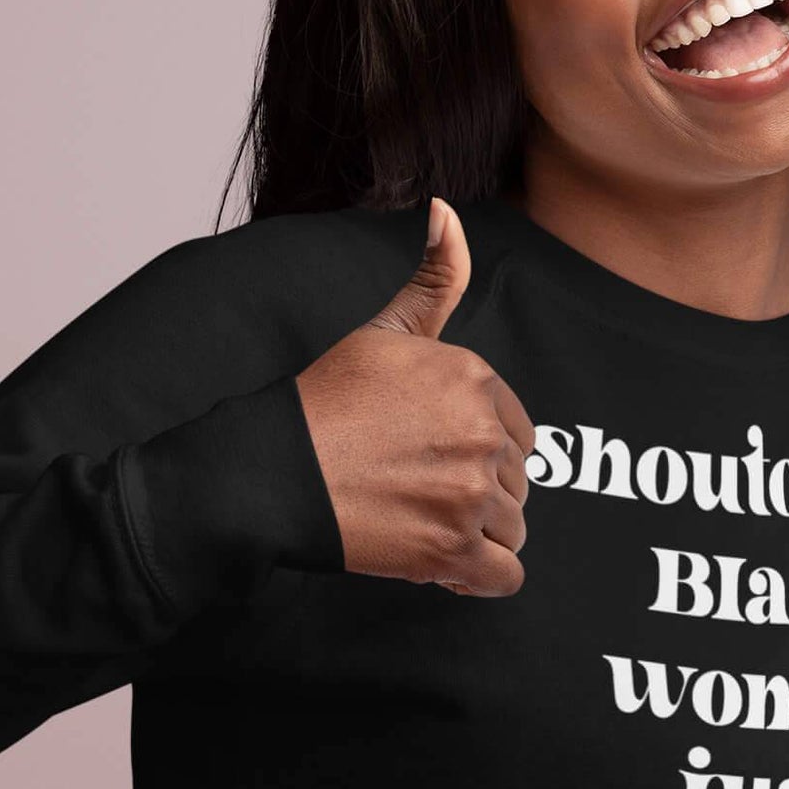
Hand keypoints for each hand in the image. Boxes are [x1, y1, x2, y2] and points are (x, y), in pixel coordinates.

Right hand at [298, 198, 531, 596]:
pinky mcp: (449, 549)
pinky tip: (445, 565)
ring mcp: (470, 493)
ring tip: (424, 521)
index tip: (434, 454)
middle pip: (518, 480)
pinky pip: (504, 576)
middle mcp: (484, 433)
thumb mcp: (386, 330)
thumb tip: (448, 212)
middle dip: (479, 492)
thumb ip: (435, 277)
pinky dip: (481, 577)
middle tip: (420, 489)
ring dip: (478, 534)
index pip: (519, 431)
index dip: (481, 449)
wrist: (269, 474)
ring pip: (512, 527)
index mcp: (478, 380)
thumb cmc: (327, 402)